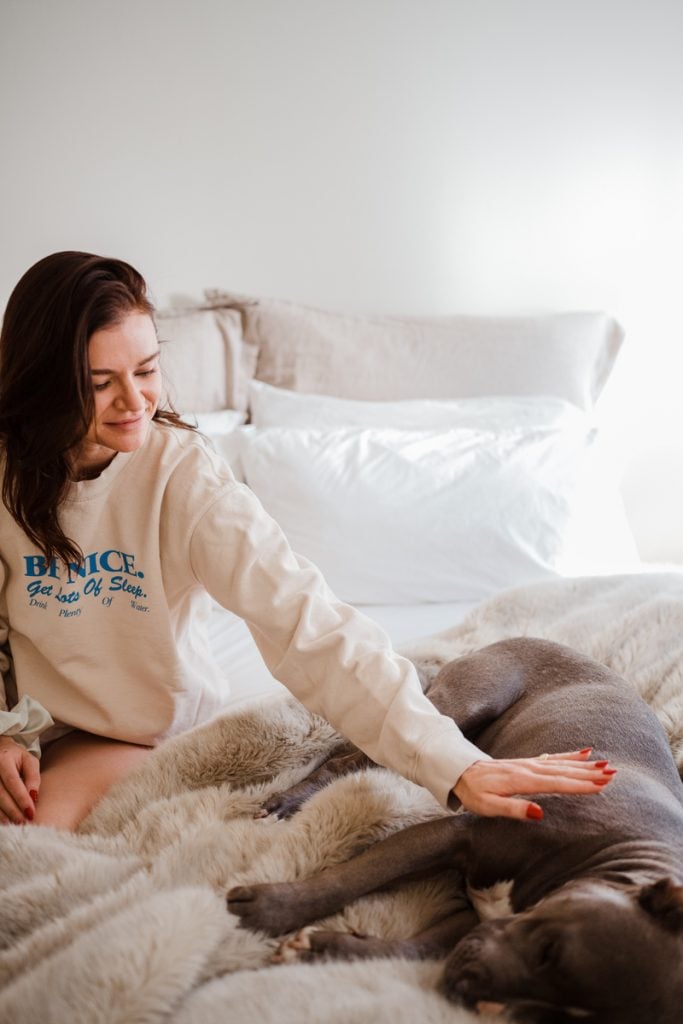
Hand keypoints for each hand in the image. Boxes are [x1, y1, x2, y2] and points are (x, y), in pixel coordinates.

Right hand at [0, 736, 39, 824]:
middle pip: (0, 794)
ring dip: (4, 816)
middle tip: (24, 822)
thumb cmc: (18, 757)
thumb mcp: (29, 761)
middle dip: (13, 810)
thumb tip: (33, 796)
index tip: (31, 812)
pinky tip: (6, 822)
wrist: (0, 751)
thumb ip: (33, 777)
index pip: (12, 781)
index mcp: (3, 759)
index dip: (21, 798)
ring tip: (16, 826)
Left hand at [452, 749, 615, 819]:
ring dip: (584, 765)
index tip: (601, 785)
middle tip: (613, 774)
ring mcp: (529, 764)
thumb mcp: (487, 807)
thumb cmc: (473, 793)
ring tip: (606, 764)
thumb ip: (513, 809)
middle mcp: (529, 769)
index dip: (579, 785)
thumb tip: (539, 813)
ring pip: (562, 764)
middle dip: (589, 774)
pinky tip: (584, 753)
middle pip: (564, 772)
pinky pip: (553, 758)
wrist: (459, 771)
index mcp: (522, 780)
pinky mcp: (528, 763)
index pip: (556, 783)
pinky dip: (569, 755)